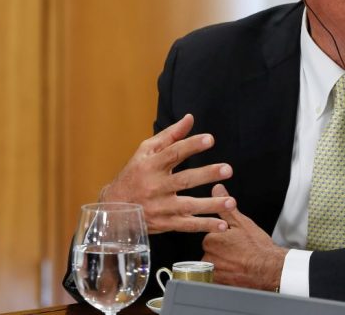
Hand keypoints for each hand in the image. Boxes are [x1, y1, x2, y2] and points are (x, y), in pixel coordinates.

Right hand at [99, 114, 235, 233]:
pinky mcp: (164, 223)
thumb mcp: (146, 151)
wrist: (113, 209)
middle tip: (228, 169)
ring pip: (188, 206)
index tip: (210, 139)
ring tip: (232, 202)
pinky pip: (187, 225)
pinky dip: (205, 226)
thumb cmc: (134, 173)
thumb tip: (190, 118)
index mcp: (150, 165)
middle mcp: (155, 187)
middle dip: (207, 174)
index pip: (173, 153)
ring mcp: (160, 207)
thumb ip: (170, 135)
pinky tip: (223, 225)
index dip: (192, 145)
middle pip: (183, 180)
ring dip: (211, 205)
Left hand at [202, 184, 288, 290]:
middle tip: (239, 251)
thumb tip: (217, 189)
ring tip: (239, 261)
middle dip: (222, 250)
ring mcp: (213, 272)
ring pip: (213, 264)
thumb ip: (226, 207)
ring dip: (223, 262)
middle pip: (210, 250)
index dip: (223, 238)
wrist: (270, 269)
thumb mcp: (242, 222)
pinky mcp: (218, 284)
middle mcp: (208, 256)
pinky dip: (224, 274)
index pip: (210, 236)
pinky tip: (236, 270)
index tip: (235, 241)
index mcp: (211, 239)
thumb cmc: (258, 247)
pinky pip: (215, 277)